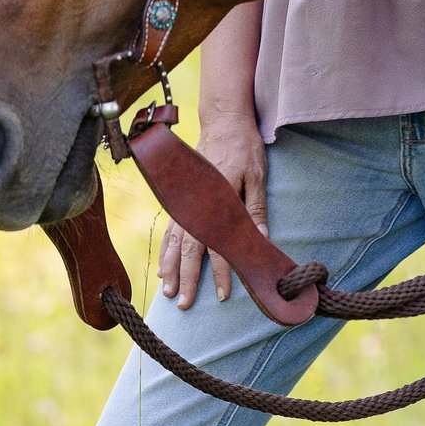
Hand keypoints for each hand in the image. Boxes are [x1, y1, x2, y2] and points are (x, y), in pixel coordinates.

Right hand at [156, 124, 268, 307]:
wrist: (223, 120)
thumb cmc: (244, 147)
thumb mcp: (256, 174)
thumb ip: (254, 206)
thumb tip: (261, 238)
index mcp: (218, 200)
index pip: (219, 244)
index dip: (221, 271)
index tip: (221, 294)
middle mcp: (197, 204)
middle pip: (191, 249)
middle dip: (187, 278)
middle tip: (184, 304)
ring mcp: (186, 201)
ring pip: (175, 242)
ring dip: (171, 268)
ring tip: (168, 291)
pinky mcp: (181, 198)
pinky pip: (170, 229)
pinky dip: (165, 250)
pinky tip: (163, 266)